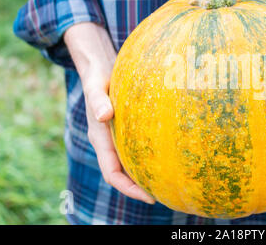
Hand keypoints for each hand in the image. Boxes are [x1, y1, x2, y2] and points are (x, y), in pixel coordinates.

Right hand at [64, 22, 154, 203]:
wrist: (98, 68)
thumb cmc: (97, 77)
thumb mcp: (96, 86)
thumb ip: (98, 100)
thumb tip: (104, 115)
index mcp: (99, 138)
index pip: (112, 173)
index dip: (129, 188)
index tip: (150, 197)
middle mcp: (107, 142)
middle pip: (123, 174)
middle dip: (141, 187)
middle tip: (166, 194)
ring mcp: (116, 137)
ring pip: (130, 163)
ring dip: (145, 174)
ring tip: (169, 180)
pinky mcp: (124, 129)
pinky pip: (136, 149)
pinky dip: (148, 157)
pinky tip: (166, 155)